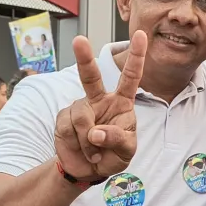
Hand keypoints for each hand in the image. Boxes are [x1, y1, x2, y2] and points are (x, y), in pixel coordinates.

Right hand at [53, 31, 146, 180]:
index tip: (141, 35)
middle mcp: (99, 100)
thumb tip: (96, 132)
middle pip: (91, 76)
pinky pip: (69, 128)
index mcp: (121, 102)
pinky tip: (82, 150)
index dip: (136, 56)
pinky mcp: (64, 118)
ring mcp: (80, 108)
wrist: (88, 170)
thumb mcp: (126, 151)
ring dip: (89, 141)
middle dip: (84, 58)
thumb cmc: (112, 156)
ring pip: (82, 117)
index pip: (131, 77)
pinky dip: (78, 144)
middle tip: (79, 40)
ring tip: (93, 152)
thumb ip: (117, 139)